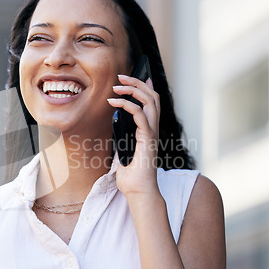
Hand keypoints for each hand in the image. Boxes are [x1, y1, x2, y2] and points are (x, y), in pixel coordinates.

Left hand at [108, 74, 160, 198]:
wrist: (138, 192)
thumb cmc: (132, 177)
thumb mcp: (124, 152)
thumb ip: (123, 139)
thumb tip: (116, 128)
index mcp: (149, 131)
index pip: (152, 103)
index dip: (145, 87)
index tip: (134, 78)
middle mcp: (153, 130)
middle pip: (152, 97)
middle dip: (137, 83)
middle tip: (121, 76)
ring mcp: (152, 134)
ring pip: (150, 102)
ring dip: (132, 90)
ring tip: (116, 86)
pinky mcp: (148, 140)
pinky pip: (140, 116)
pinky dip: (128, 106)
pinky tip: (114, 103)